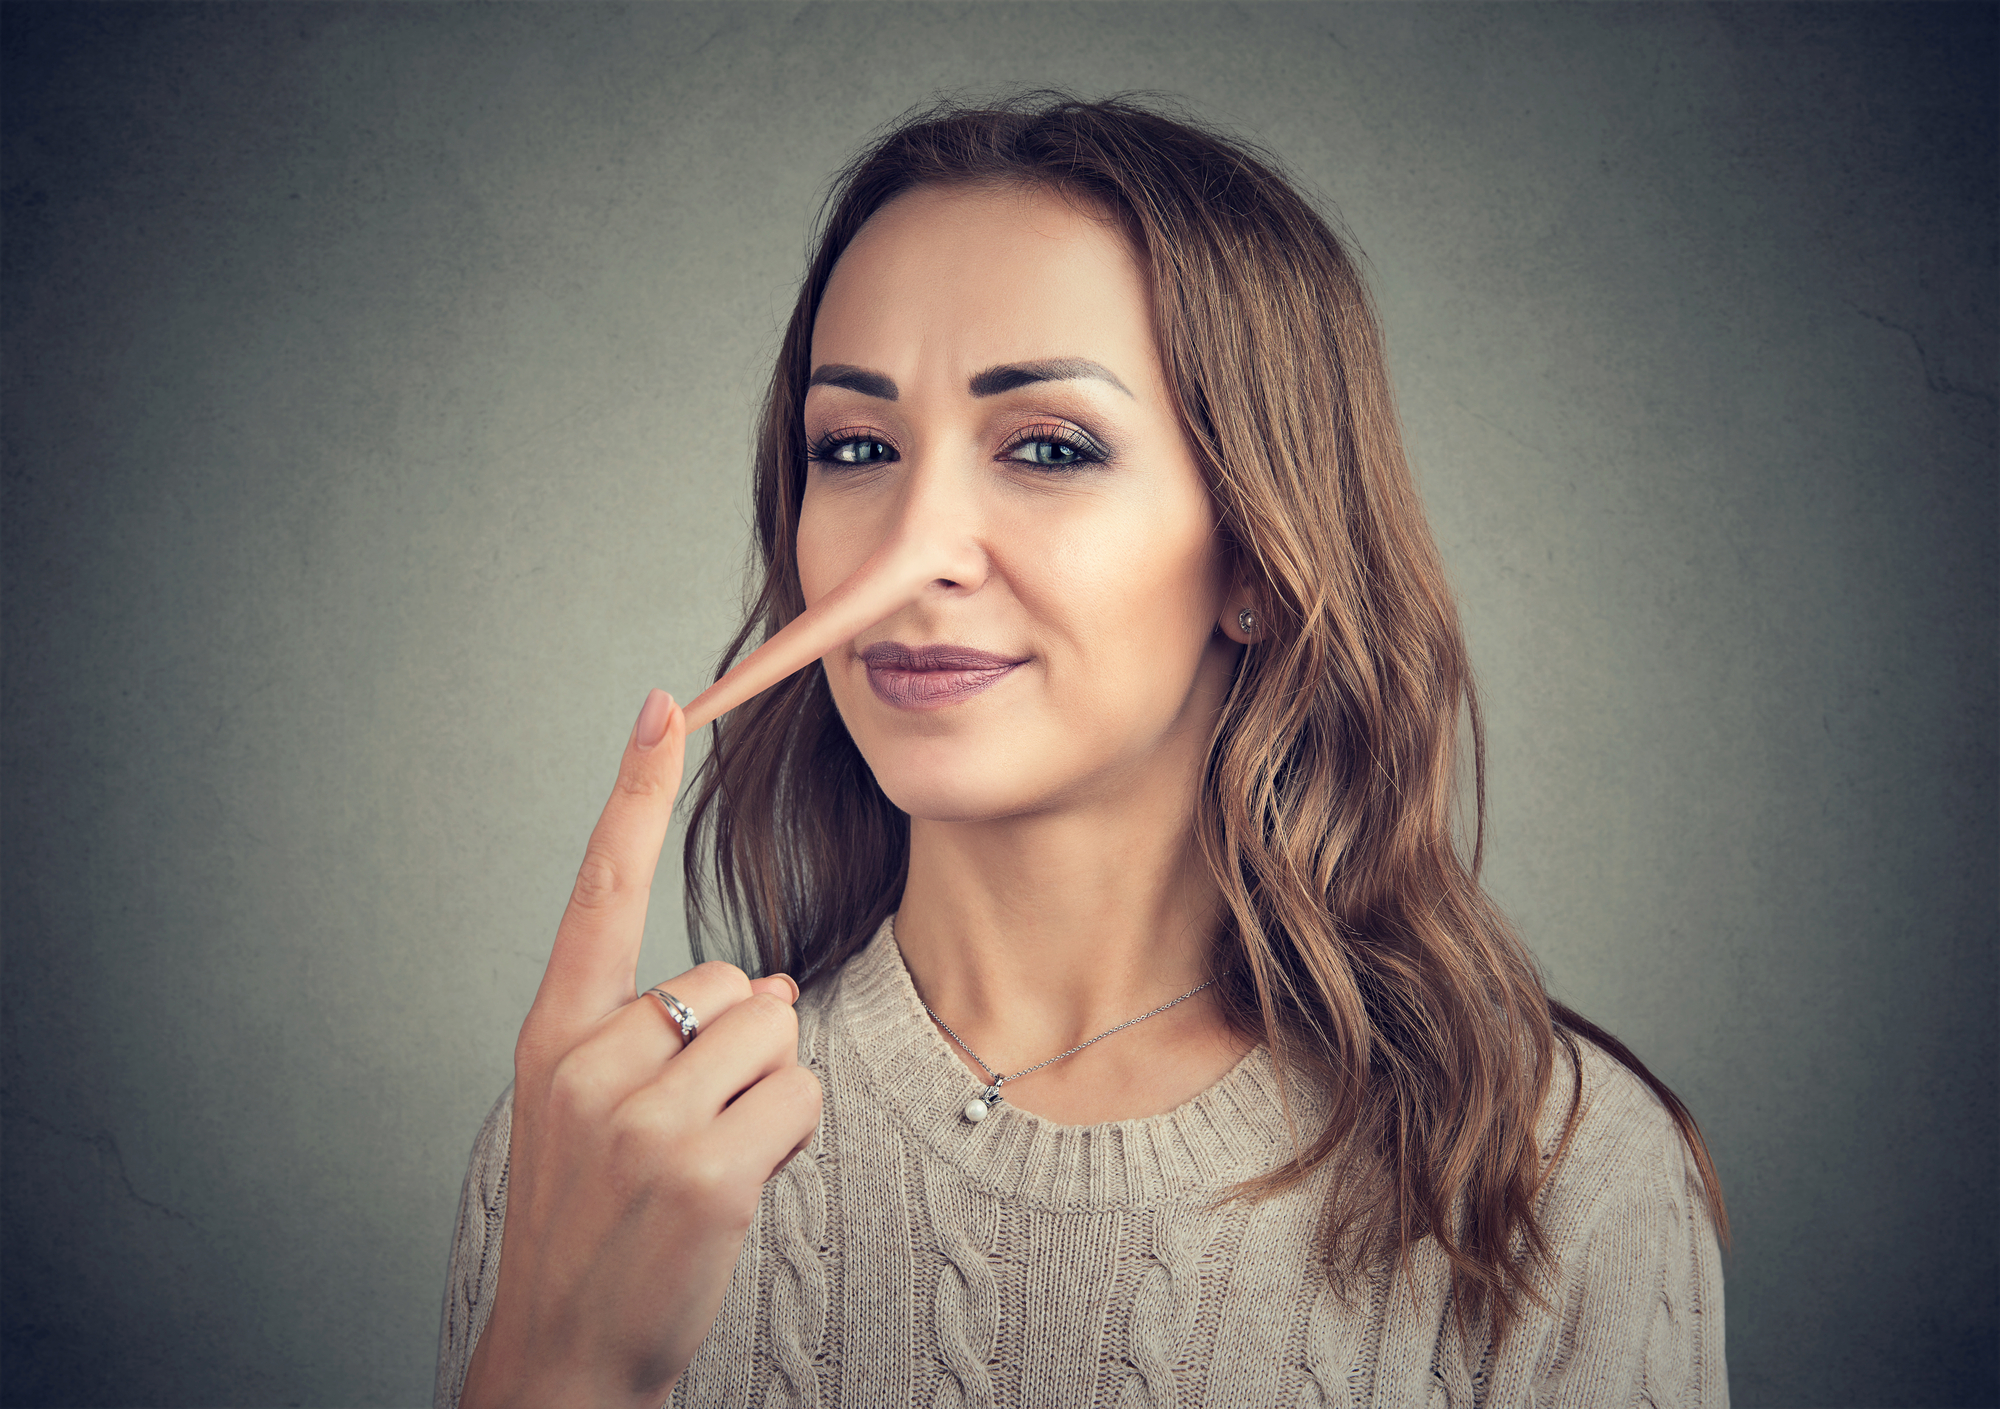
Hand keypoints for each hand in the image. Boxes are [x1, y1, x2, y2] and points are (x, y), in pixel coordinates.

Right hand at [460, 689, 821, 1408]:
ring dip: (766, 1097)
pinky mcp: (699, 1169)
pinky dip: (789, 1139)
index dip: (634, 795)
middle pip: (730, 979)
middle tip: (686, 1135)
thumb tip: (763, 988)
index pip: (599, 890)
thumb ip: (660, 1033)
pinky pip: (798, 1096)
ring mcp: (639, 1117)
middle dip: (736, 1049)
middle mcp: (585, 1061)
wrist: (565, 1349)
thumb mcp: (593, 1110)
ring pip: (772, 1032)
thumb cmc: (596, 1219)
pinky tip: (736, 1190)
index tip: (663, 705)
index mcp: (554, 1034)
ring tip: (708, 1163)